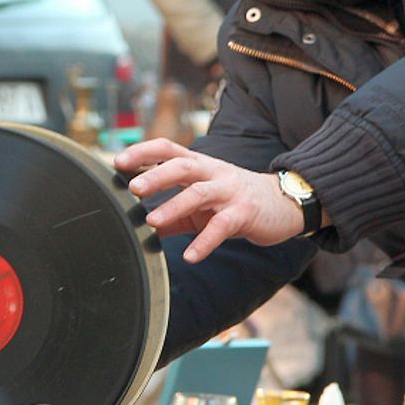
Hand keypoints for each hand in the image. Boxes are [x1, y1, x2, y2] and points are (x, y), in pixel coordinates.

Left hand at [114, 138, 303, 261]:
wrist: (285, 204)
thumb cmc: (235, 202)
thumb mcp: (202, 206)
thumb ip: (174, 216)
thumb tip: (141, 230)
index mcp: (200, 165)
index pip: (168, 149)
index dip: (143, 152)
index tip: (118, 161)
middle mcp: (214, 172)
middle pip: (183, 165)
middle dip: (157, 175)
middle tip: (133, 188)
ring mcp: (230, 191)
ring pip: (200, 193)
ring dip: (174, 206)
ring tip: (152, 221)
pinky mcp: (245, 213)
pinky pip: (222, 226)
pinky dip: (205, 242)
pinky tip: (190, 256)